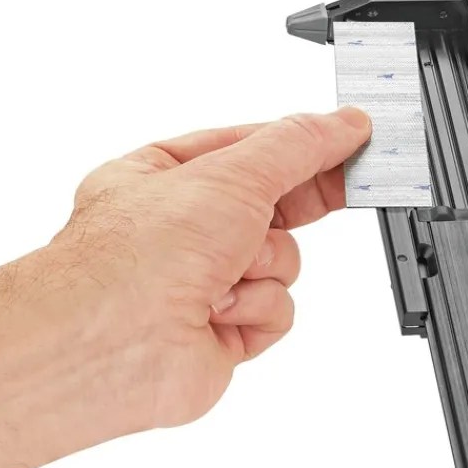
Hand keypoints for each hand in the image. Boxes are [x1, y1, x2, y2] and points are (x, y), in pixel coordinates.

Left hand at [0, 109, 370, 467]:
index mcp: (167, 177)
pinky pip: (278, 309)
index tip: (353, 141)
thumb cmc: (140, 252)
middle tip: (352, 186)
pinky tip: (222, 311)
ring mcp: (205, 282)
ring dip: (266, 266)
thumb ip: (298, 146)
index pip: (252, 151)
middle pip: (275, 207)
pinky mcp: (225, 331)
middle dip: (300, 205)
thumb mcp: (232, 174)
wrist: (115, 342)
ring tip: (227, 273)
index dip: (304, 147)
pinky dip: (259, 309)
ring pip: (283, 262)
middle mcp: (185, 229)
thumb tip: (344, 125)